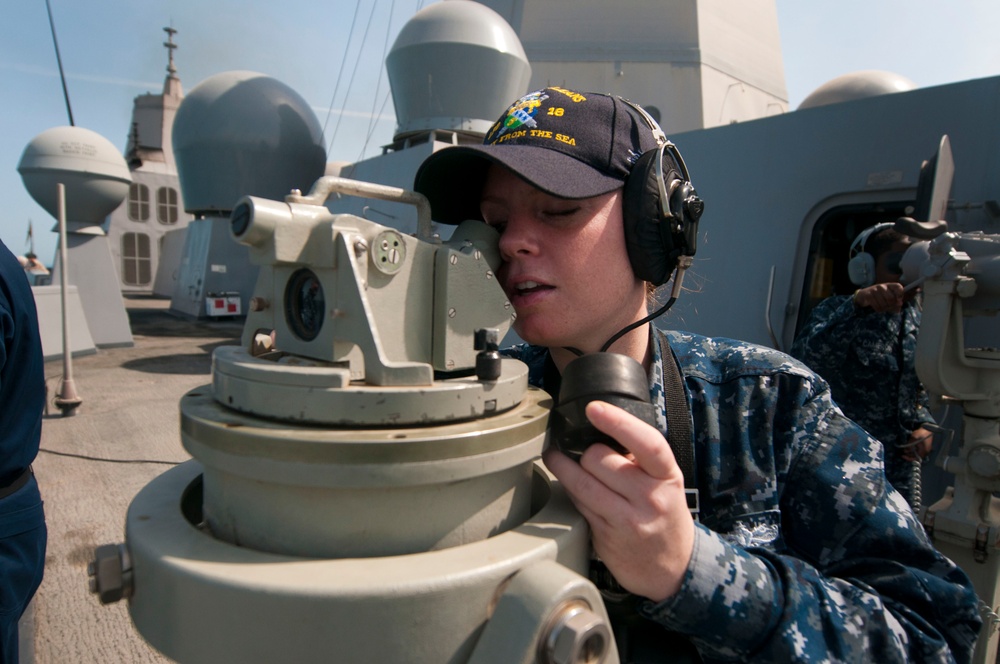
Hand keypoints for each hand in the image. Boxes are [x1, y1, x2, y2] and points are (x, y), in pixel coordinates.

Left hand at [542, 401, 694, 602]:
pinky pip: (578, 503)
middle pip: (600, 459)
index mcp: (668, 476)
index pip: (647, 444)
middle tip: (586, 452)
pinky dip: (569, 489)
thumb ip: (640, 459)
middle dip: (587, 451)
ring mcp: (627, 521)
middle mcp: (650, 498)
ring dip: (563, 465)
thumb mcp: (665, 483)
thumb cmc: (665, 516)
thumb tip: (601, 429)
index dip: (619, 422)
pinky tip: (569, 484)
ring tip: (555, 456)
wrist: (673, 570)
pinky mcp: (606, 537)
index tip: (594, 408)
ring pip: (582, 482)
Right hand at [853, 282, 904, 312]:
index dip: (900, 295)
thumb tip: (899, 304)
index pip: (898, 287)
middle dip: (891, 306)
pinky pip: (877, 306)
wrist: (864, 295)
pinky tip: (879, 308)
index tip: (898, 301)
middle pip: (891, 298)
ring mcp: (874, 290)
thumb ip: (896, 302)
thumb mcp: (889, 298)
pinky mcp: (868, 295)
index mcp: (889, 285)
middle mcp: (882, 286)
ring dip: (885, 309)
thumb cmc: (880, 297)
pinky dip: (879, 310)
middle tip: (890, 307)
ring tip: (884, 308)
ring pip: (884, 304)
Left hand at [903, 426, 933, 460]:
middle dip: (909, 454)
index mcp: (923, 451)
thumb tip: (905, 451)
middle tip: (903, 450)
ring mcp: (925, 450)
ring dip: (911, 452)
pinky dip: (913, 450)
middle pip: (915, 457)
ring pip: (916, 454)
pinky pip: (918, 451)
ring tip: (905, 448)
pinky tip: (909, 446)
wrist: (928, 428)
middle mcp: (925, 452)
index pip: (915, 459)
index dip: (908, 458)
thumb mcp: (914, 438)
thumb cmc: (921, 433)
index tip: (902, 455)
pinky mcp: (925, 447)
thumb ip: (910, 445)